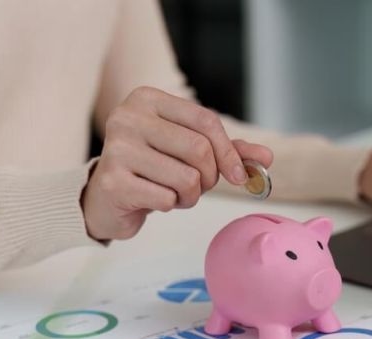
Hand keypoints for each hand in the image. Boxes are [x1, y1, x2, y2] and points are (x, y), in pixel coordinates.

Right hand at [82, 86, 272, 239]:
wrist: (106, 198)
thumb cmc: (152, 169)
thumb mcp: (189, 152)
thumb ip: (227, 151)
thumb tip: (266, 158)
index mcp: (148, 99)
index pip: (206, 121)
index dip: (229, 152)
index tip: (239, 175)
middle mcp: (128, 117)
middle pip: (199, 149)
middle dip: (209, 177)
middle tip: (197, 186)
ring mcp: (117, 149)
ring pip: (186, 177)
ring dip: (190, 195)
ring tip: (172, 192)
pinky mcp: (113, 182)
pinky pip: (166, 199)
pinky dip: (170, 206)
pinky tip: (154, 200)